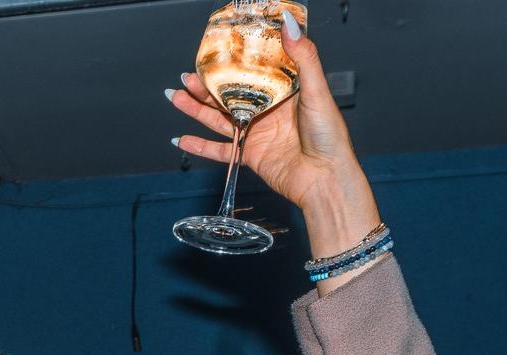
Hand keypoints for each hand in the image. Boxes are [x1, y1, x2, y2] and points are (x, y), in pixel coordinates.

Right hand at [167, 15, 381, 263]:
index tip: (216, 53)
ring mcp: (258, 134)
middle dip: (206, 87)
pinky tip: (182, 139)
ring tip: (176, 97)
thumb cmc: (329, 137)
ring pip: (220, 119)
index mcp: (284, 92)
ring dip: (197, 110)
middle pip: (230, 95)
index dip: (233, 63)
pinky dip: (201, 146)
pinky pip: (222, 150)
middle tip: (187, 76)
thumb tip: (291, 24)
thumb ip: (303, 58)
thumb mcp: (317, 91)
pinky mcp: (252, 156)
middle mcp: (268, 111)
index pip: (253, 73)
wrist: (325, 179)